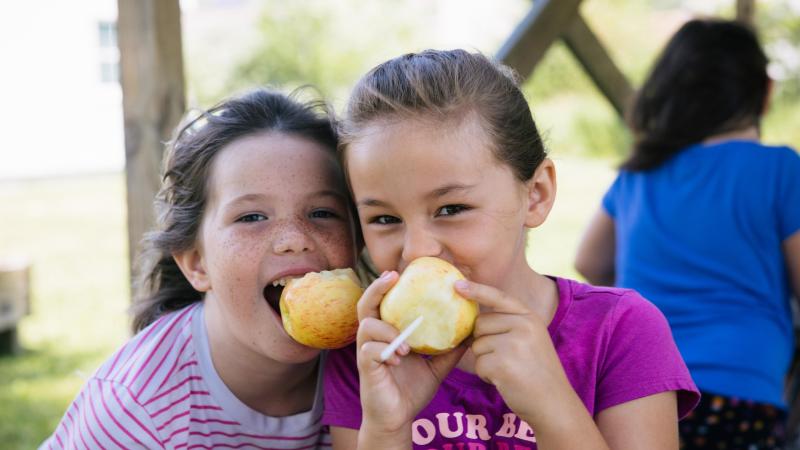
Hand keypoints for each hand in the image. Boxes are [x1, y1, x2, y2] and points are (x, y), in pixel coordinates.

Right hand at [356, 271, 466, 436]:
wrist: (398, 418)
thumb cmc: (412, 390)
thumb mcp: (436, 367)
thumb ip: (449, 350)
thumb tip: (472, 333)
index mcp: (387, 333)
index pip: (383, 303)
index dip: (386, 285)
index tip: (399, 272)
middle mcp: (373, 338)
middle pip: (365, 305)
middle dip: (376, 288)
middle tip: (392, 277)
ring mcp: (366, 352)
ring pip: (366, 326)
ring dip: (387, 330)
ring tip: (406, 345)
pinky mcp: (365, 367)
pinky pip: (369, 350)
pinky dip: (385, 350)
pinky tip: (400, 358)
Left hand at [455, 279, 571, 423]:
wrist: (553, 403)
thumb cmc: (537, 372)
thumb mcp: (532, 339)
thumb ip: (509, 325)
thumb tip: (475, 319)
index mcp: (530, 317)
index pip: (498, 297)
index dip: (476, 290)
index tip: (457, 285)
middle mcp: (523, 326)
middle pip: (480, 324)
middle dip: (483, 341)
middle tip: (503, 358)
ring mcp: (513, 344)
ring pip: (477, 346)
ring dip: (485, 361)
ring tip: (508, 370)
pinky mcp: (502, 364)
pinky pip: (478, 364)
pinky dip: (486, 375)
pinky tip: (505, 380)